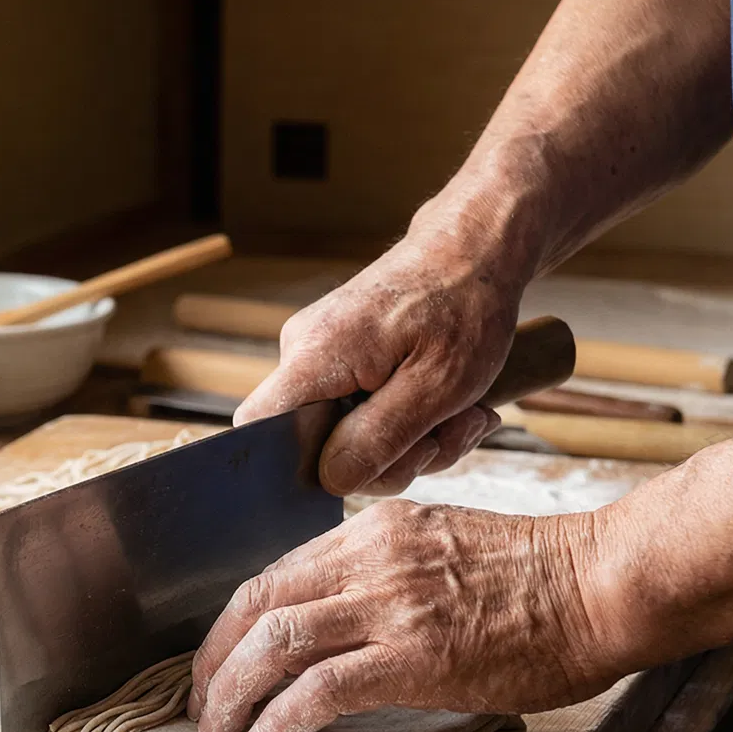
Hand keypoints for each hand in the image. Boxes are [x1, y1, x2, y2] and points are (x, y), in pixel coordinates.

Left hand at [186, 500, 621, 731]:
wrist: (602, 584)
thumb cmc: (544, 577)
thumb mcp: (448, 544)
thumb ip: (392, 569)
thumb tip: (351, 614)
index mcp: (377, 530)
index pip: (278, 572)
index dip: (235, 622)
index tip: (220, 658)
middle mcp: (371, 559)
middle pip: (259, 604)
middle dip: (216, 658)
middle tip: (201, 701)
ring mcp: (390, 607)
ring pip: (275, 643)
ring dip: (234, 692)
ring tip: (219, 727)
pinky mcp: (413, 658)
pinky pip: (320, 689)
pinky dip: (281, 717)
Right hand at [236, 229, 531, 495]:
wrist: (474, 251)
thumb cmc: (463, 306)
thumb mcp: (436, 387)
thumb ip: (378, 438)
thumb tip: (330, 480)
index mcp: (314, 356)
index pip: (258, 428)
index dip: (294, 467)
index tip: (366, 467)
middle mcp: (304, 354)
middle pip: (318, 448)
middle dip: (394, 458)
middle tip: (453, 433)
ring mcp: (322, 360)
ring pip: (351, 439)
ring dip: (415, 441)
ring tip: (464, 413)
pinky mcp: (344, 365)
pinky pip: (365, 418)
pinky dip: (413, 423)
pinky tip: (451, 407)